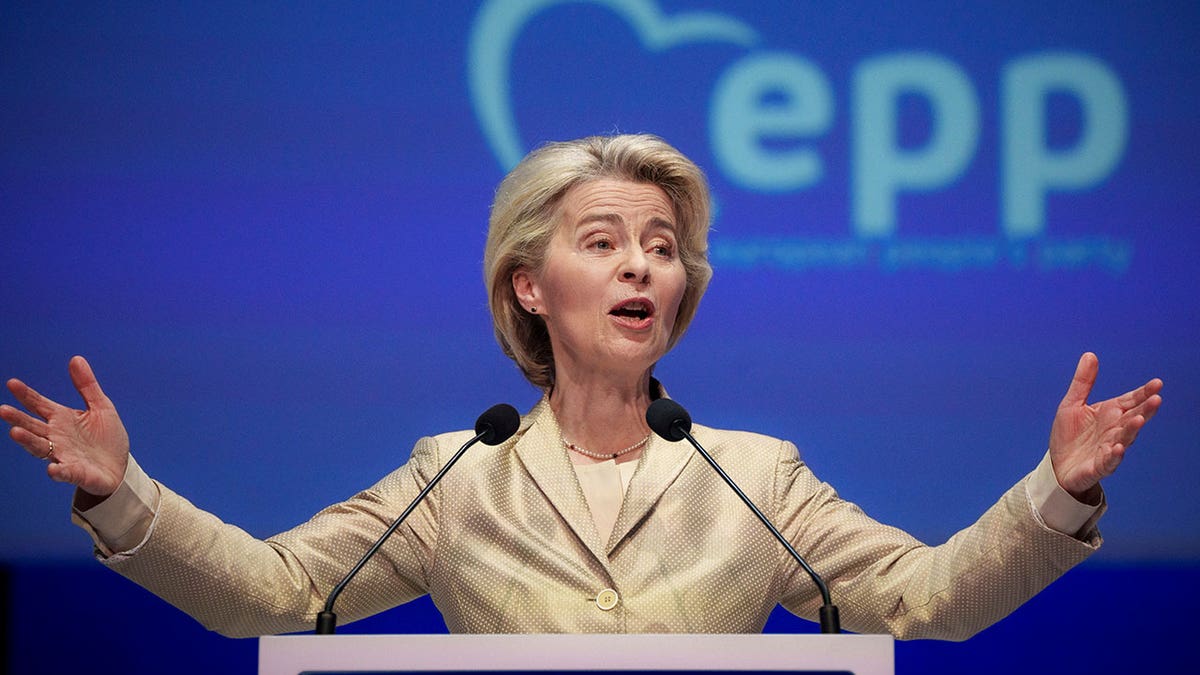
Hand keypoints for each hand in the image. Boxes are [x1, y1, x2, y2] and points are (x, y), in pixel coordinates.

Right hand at [1, 356, 129, 499]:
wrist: (120, 467)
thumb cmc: (107, 438)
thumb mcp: (101, 407)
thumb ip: (87, 385)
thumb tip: (76, 358)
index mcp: (62, 419)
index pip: (39, 405)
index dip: (26, 395)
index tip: (12, 383)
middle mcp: (57, 437)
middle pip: (32, 427)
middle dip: (18, 419)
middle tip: (3, 410)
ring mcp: (63, 455)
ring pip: (40, 448)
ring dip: (28, 441)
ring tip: (15, 432)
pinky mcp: (75, 472)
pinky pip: (64, 472)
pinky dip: (58, 471)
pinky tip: (52, 468)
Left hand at [1048, 352, 1162, 501]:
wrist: (1058, 466)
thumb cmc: (1069, 435)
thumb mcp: (1072, 404)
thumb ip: (1083, 382)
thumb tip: (1090, 355)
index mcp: (1110, 413)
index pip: (1131, 401)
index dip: (1143, 393)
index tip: (1157, 383)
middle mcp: (1114, 430)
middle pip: (1133, 418)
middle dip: (1145, 410)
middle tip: (1156, 399)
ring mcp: (1109, 448)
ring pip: (1125, 438)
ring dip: (1132, 430)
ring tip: (1139, 419)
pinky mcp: (1099, 466)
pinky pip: (1109, 461)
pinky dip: (1114, 455)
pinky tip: (1118, 448)